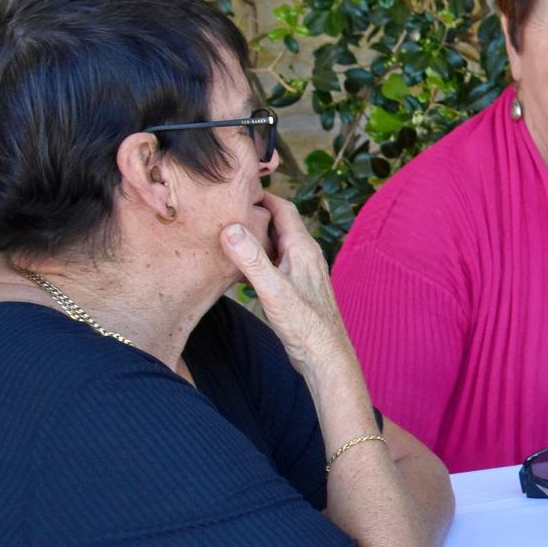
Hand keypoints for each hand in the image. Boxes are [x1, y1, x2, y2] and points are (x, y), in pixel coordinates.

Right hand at [221, 194, 351, 377]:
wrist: (325, 358)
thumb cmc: (306, 326)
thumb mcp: (273, 290)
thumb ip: (252, 259)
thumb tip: (231, 228)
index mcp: (303, 249)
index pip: (283, 208)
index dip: (261, 195)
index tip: (235, 188)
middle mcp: (304, 256)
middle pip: (277, 224)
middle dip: (253, 215)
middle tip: (223, 210)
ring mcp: (300, 272)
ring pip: (274, 245)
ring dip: (253, 239)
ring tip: (223, 235)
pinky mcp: (294, 288)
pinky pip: (272, 264)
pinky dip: (255, 260)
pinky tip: (236, 269)